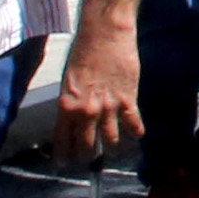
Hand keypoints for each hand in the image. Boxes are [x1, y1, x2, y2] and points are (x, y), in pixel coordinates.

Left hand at [53, 24, 138, 166]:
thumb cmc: (84, 50)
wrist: (105, 33)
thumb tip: (76, 116)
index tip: (65, 163)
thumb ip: (72, 102)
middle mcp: (85, 112)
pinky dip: (135, 133)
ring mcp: (108, 108)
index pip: (62, 141)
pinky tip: (136, 134)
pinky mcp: (128, 100)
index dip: (64, 156)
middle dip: (88, 156)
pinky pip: (133, 126)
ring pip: (111, 141)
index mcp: (66, 106)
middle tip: (90, 158)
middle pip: (87, 147)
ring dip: (112, 147)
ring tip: (113, 148)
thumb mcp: (69, 79)